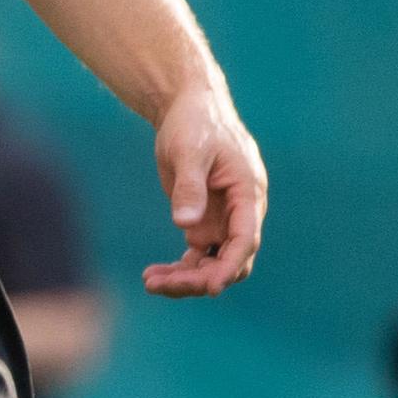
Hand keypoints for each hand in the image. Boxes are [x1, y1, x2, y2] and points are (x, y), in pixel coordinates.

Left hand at [141, 84, 266, 296]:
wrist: (186, 109)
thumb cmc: (194, 125)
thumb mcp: (190, 152)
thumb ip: (190, 188)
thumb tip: (185, 226)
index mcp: (247, 194)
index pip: (245, 239)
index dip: (230, 265)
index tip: (211, 287)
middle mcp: (240, 212)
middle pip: (229, 259)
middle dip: (200, 278)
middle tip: (161, 285)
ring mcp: (222, 220)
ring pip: (212, 263)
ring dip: (186, 278)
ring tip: (150, 282)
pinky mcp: (203, 221)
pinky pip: (196, 256)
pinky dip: (178, 269)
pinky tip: (152, 275)